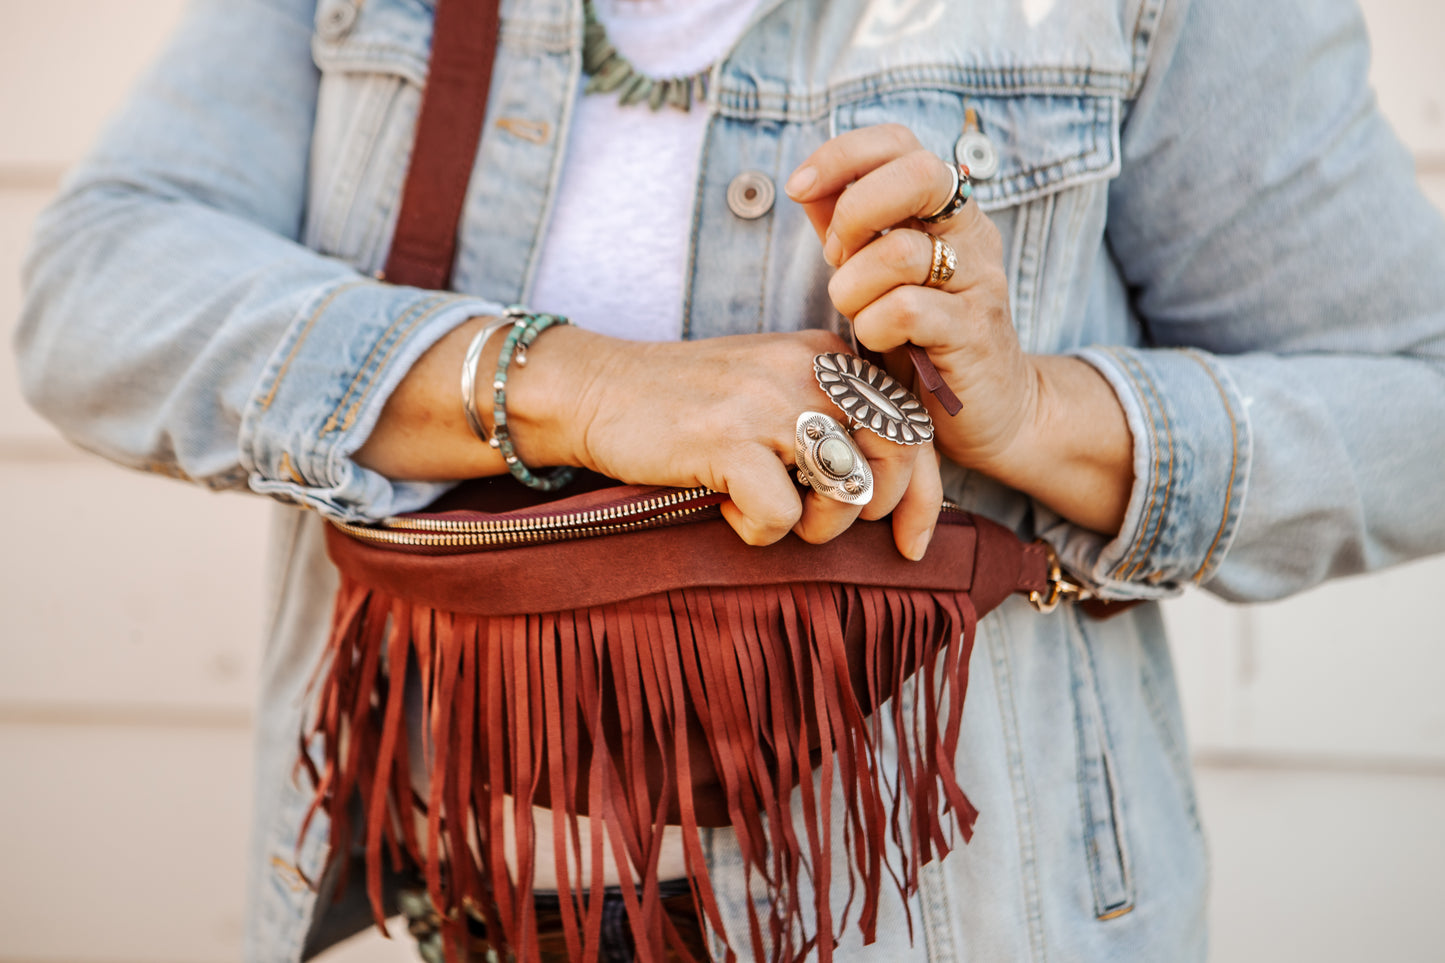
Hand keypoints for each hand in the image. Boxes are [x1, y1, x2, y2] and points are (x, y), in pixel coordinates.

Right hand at [559, 328, 943, 558]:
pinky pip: (782, 515)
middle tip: (822, 523)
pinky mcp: (728, 440)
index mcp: (827, 354)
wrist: (597, 390)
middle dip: (874, 510)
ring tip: (768, 510)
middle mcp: (808, 369)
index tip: (912, 542)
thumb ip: (829, 417)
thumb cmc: (686, 406)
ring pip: (849, 489)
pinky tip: (724, 507)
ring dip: (814, 525)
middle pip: (899, 453)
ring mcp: (769, 403)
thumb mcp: (770, 390)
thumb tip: (892, 490)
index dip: (926, 493)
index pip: (911, 423)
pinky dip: (756, 529)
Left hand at [785, 123, 1036, 473]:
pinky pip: (907, 310)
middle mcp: (971, 233)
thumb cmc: (923, 338)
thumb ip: (847, 229)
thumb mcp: (877, 276)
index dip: (843, 154)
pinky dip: (874, 326)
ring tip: (858, 314)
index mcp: (944, 209)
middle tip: (836, 256)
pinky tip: (880, 342)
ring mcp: (979, 280)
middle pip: (919, 173)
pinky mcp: (975, 331)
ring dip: (854, 288)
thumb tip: (807, 186)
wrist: (989, 409)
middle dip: (856, 211)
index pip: (899, 143)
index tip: (799, 187)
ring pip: (900, 252)